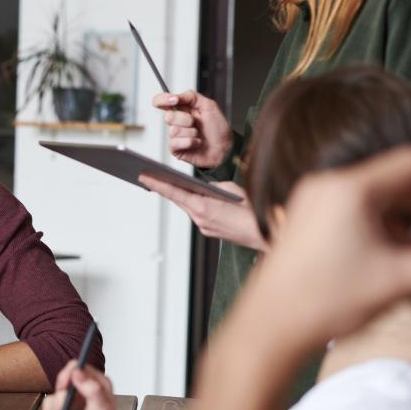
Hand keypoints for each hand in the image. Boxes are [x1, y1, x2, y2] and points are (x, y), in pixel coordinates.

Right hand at [40, 361, 125, 409]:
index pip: (76, 367)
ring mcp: (73, 399)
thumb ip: (91, 388)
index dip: (67, 375)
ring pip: (53, 395)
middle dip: (60, 398)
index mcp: (96, 382)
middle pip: (61, 381)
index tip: (64, 388)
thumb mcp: (101, 409)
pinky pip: (49, 407)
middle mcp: (83, 388)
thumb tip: (77, 371)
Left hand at [140, 175, 266, 250]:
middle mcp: (199, 219)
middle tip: (148, 176)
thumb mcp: (231, 189)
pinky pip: (198, 214)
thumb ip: (213, 186)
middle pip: (178, 199)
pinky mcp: (210, 231)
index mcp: (202, 207)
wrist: (267, 233)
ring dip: (180, 196)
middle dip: (164, 187)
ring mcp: (204, 227)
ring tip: (167, 183)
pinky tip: (192, 197)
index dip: (157, 183)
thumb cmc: (253, 210)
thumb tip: (203, 187)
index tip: (143, 176)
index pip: (174, 192)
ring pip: (188, 207)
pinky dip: (194, 204)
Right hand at [153, 90, 232, 167]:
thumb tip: (174, 96)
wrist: (225, 148)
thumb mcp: (209, 106)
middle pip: (168, 116)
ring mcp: (175, 136)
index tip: (174, 100)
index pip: (161, 101)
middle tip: (196, 123)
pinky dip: (190, 142)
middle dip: (186, 119)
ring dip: (191, 132)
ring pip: (174, 130)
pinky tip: (196, 143)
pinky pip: (175, 143)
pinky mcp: (176, 148)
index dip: (163, 99)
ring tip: (199, 135)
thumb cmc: (219, 129)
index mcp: (182, 109)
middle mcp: (177, 121)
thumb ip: (191, 96)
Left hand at [239, 147, 410, 351]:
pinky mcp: (308, 221)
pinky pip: (356, 208)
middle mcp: (327, 187)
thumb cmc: (322, 302)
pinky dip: (386, 219)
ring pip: (376, 194)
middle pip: (395, 177)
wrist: (269, 328)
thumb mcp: (399, 280)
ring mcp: (313, 203)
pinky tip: (410, 239)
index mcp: (348, 189)